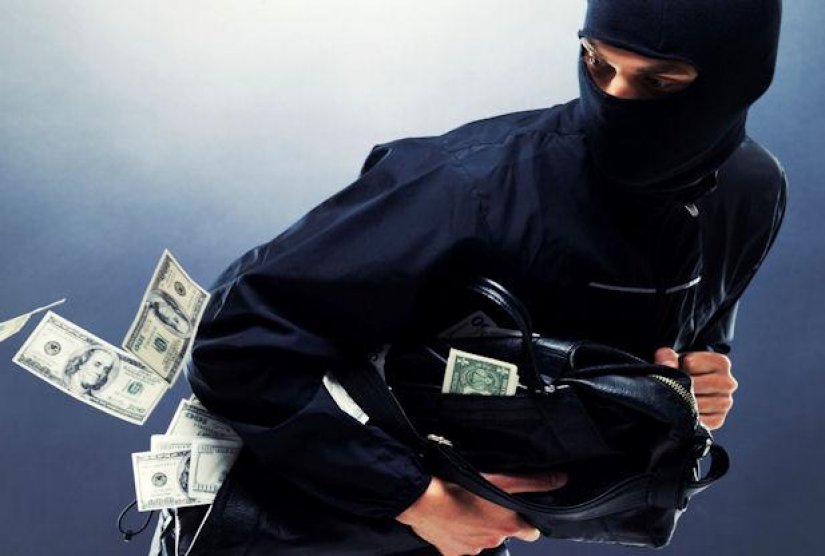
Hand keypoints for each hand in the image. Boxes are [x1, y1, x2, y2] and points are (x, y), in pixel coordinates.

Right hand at [395, 471, 566, 555]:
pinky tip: (452, 520)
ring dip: (476, 528)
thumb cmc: (460, 487)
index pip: (530, 532)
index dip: (527, 522)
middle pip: (503, 534)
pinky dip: (457, 536)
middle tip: (485, 502)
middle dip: (497, 522)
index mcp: (507, 526)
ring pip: (480, 540)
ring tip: (465, 508)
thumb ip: (532, 483)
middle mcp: (492, 541)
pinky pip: (459, 546)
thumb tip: (561, 480)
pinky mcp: (451, 552)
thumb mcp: (501, 479)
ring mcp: (471, 549)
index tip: (518, 511)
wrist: (424, 499)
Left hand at [654, 347, 737, 429]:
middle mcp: (728, 383)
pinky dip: (688, 416)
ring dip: (683, 402)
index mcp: (721, 363)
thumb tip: (669, 365)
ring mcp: (725, 402)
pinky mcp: (718, 419)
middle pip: (698, 385)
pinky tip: (682, 411)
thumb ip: (667, 357)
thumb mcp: (672, 358)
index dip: (677, 366)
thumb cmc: (679, 369)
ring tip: (676, 397)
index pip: (691, 363)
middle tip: (672, 386)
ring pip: (700, 404)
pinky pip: (701, 420)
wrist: (683, 391)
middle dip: (680, 385)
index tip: (676, 368)